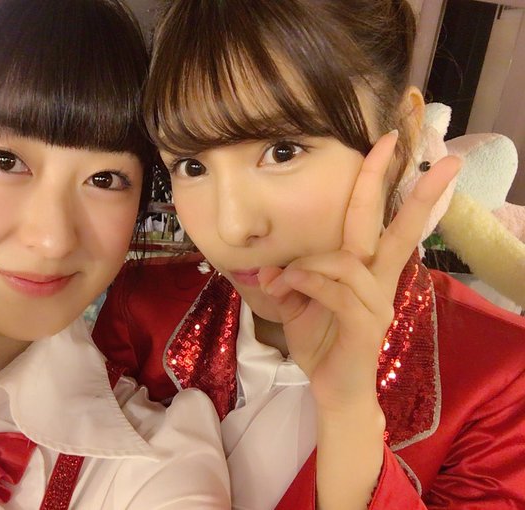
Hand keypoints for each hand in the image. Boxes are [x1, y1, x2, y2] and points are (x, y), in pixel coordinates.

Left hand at [258, 131, 460, 412]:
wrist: (330, 388)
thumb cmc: (319, 339)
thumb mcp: (298, 300)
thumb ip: (292, 275)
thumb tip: (277, 265)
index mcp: (365, 268)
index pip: (378, 218)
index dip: (382, 180)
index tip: (388, 142)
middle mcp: (379, 280)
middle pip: (398, 229)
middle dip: (417, 191)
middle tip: (423, 151)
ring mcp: (376, 302)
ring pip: (346, 261)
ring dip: (306, 265)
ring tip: (280, 283)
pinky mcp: (365, 324)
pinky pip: (337, 290)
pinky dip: (307, 282)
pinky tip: (287, 289)